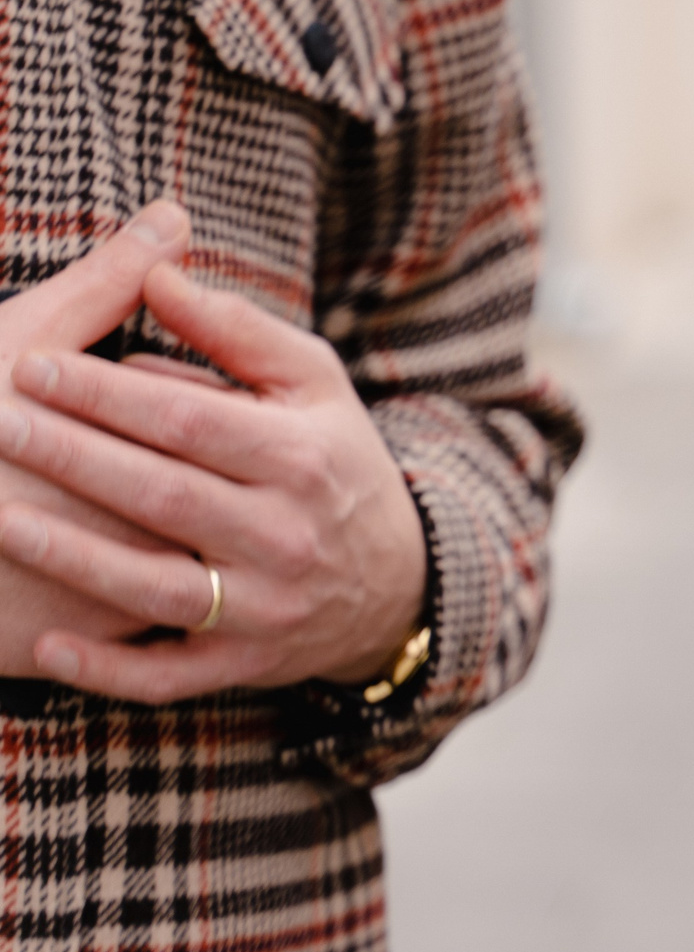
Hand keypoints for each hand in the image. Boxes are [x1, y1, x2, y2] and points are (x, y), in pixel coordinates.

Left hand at [0, 261, 427, 704]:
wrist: (396, 581)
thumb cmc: (335, 461)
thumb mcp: (312, 384)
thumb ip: (235, 330)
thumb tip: (158, 274)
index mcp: (301, 457)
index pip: (189, 421)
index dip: (105, 394)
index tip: (31, 364)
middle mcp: (286, 534)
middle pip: (164, 495)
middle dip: (72, 458)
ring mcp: (265, 606)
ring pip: (157, 587)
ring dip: (73, 557)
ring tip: (1, 519)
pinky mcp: (244, 664)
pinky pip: (167, 676)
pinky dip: (106, 668)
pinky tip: (47, 645)